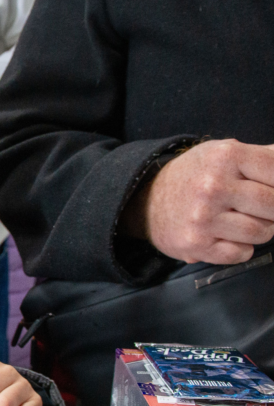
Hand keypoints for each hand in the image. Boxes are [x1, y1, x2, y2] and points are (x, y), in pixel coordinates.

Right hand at [122, 140, 273, 264]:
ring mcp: (203, 217)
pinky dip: (241, 247)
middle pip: (273, 204)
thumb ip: (265, 156)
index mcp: (224, 157)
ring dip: (261, 230)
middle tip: (262, 209)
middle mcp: (213, 186)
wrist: (145, 200)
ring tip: (244, 221)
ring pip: (261, 232)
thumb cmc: (193, 176)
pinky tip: (228, 236)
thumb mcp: (224, 153)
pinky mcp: (196, 244)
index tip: (271, 190)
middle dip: (273, 210)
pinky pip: (241, 253)